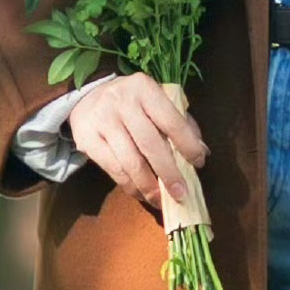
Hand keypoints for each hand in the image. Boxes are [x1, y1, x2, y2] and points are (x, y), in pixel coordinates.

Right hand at [69, 72, 207, 217]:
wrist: (87, 96)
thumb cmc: (132, 101)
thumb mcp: (157, 99)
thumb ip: (181, 122)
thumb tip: (202, 151)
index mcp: (145, 89)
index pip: (171, 120)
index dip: (187, 145)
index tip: (198, 162)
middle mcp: (123, 103)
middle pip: (150, 145)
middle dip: (168, 173)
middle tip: (181, 193)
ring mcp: (103, 121)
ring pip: (130, 162)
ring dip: (149, 186)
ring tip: (161, 199)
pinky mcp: (88, 140)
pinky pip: (113, 169)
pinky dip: (130, 186)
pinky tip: (142, 193)